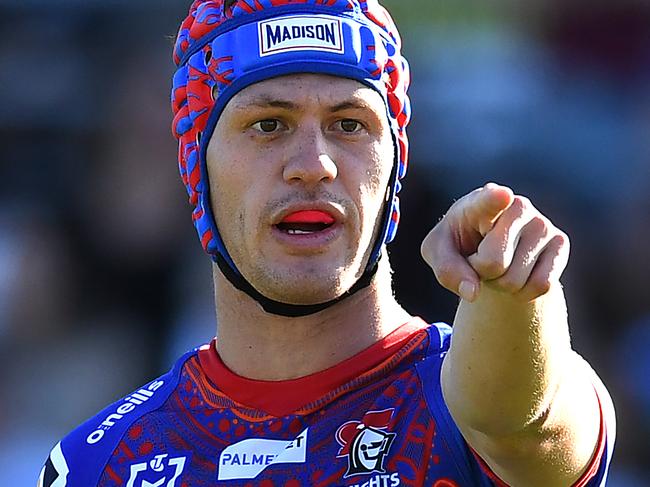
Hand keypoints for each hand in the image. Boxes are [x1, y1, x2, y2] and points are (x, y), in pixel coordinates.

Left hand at [421, 183, 569, 302]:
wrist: (489, 246)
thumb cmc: (458, 243)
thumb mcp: (438, 252)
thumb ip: (447, 269)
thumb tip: (472, 293)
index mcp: (480, 202)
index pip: (488, 200)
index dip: (494, 200)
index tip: (502, 196)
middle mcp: (517, 206)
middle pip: (494, 263)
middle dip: (481, 272)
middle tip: (479, 259)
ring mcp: (542, 224)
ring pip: (516, 280)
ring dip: (500, 284)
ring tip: (497, 265)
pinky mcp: (560, 244)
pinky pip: (540, 286)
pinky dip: (522, 292)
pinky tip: (516, 272)